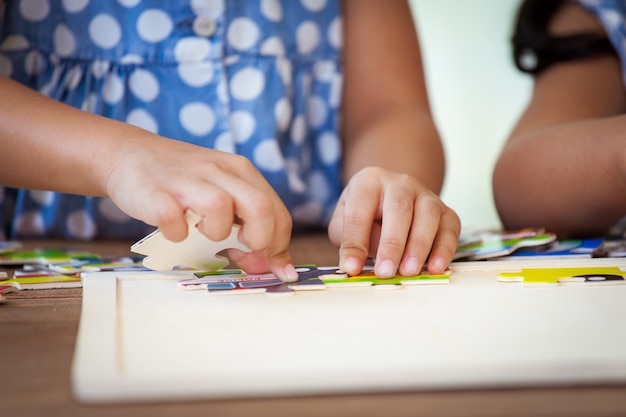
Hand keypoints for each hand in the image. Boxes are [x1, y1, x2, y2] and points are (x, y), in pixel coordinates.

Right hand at [104, 134, 297, 281]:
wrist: (128, 155)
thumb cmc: (183, 183)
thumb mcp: (222, 194)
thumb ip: (248, 225)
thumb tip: (269, 266)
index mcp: (241, 171)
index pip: (278, 212)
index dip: (279, 247)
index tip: (273, 268)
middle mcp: (219, 172)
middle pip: (260, 207)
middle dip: (259, 239)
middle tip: (241, 249)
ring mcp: (187, 181)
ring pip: (220, 208)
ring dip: (216, 232)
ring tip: (202, 232)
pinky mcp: (156, 193)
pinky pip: (174, 220)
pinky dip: (176, 234)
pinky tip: (174, 231)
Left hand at [328, 167, 459, 277]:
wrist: (391, 200)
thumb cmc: (364, 215)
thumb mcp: (344, 222)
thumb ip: (348, 240)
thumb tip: (354, 264)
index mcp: (369, 181)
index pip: (359, 211)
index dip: (355, 241)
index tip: (352, 267)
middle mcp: (400, 183)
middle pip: (399, 209)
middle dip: (392, 244)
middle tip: (385, 272)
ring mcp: (426, 195)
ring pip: (428, 216)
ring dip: (419, 246)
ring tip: (408, 271)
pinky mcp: (446, 211)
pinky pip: (450, 228)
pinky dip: (444, 249)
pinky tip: (434, 268)